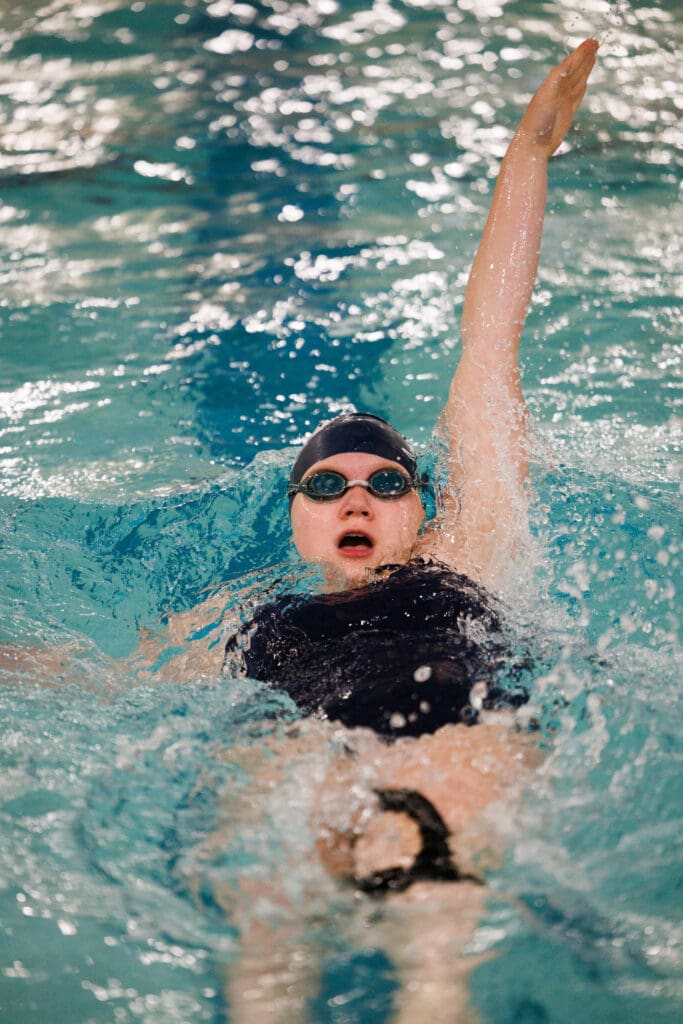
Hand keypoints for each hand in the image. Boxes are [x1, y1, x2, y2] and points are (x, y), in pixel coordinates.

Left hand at [517, 38, 598, 155]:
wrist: (533, 145)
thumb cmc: (537, 121)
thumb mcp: (547, 95)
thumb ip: (557, 78)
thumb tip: (568, 61)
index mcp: (553, 83)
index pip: (571, 62)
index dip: (582, 51)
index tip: (594, 41)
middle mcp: (558, 90)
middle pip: (575, 68)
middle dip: (586, 55)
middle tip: (596, 42)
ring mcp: (563, 101)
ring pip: (578, 79)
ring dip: (585, 67)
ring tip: (593, 56)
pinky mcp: (567, 112)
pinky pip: (577, 94)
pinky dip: (582, 85)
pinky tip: (585, 81)